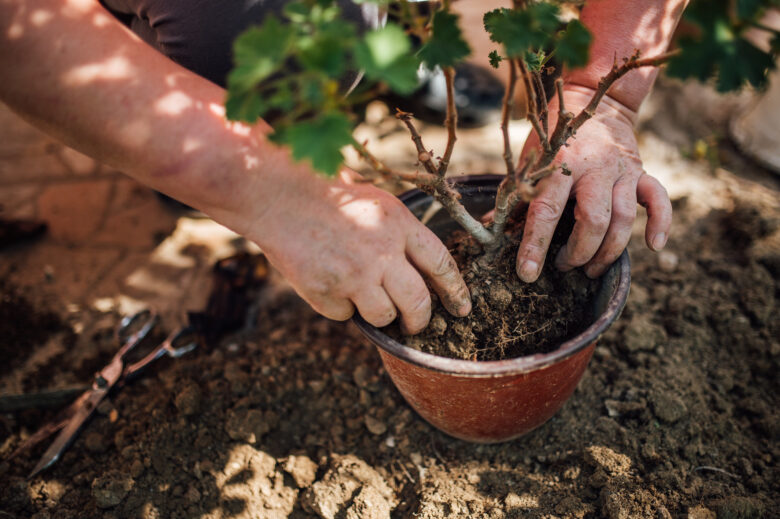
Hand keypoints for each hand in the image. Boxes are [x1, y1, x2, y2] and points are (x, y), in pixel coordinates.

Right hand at [245, 169, 471, 333]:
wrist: (277, 195)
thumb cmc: (328, 195)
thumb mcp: (376, 203)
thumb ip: (400, 235)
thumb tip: (420, 272)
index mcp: (399, 224)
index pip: (441, 264)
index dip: (455, 290)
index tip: (462, 308)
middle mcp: (382, 252)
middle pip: (418, 303)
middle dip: (421, 320)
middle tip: (416, 324)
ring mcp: (354, 275)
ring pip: (384, 317)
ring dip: (378, 313)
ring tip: (360, 292)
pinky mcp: (326, 292)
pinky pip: (345, 315)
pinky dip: (340, 306)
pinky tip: (327, 281)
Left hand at [516, 85, 671, 281]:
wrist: (595, 102)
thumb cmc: (554, 137)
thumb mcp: (531, 160)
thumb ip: (516, 194)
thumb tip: (489, 228)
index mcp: (560, 163)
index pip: (547, 210)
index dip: (536, 244)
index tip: (527, 272)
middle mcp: (594, 167)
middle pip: (593, 221)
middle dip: (577, 253)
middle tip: (562, 267)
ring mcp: (622, 170)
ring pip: (623, 219)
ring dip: (607, 252)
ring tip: (590, 269)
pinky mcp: (641, 172)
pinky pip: (659, 199)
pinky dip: (661, 223)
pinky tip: (654, 246)